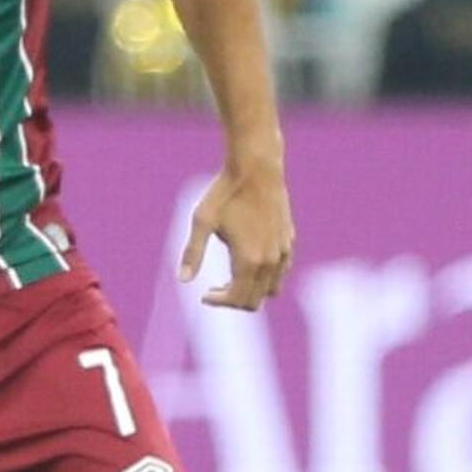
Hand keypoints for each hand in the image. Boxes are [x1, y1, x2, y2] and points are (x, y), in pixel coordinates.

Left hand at [181, 161, 293, 311]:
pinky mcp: (289, 241)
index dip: (219, 302)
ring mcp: (283, 251)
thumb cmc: (225, 193)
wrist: (256, 169)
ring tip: (229, 280)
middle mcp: (271, 260)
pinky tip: (247, 264)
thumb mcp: (202, 221)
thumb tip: (183, 280)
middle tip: (213, 290)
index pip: (237, 299)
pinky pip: (281, 272)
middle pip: (255, 300)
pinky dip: (265, 278)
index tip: (203, 296)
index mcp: (249, 259)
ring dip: (251, 291)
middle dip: (232, 301)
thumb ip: (193, 253)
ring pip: (272, 290)